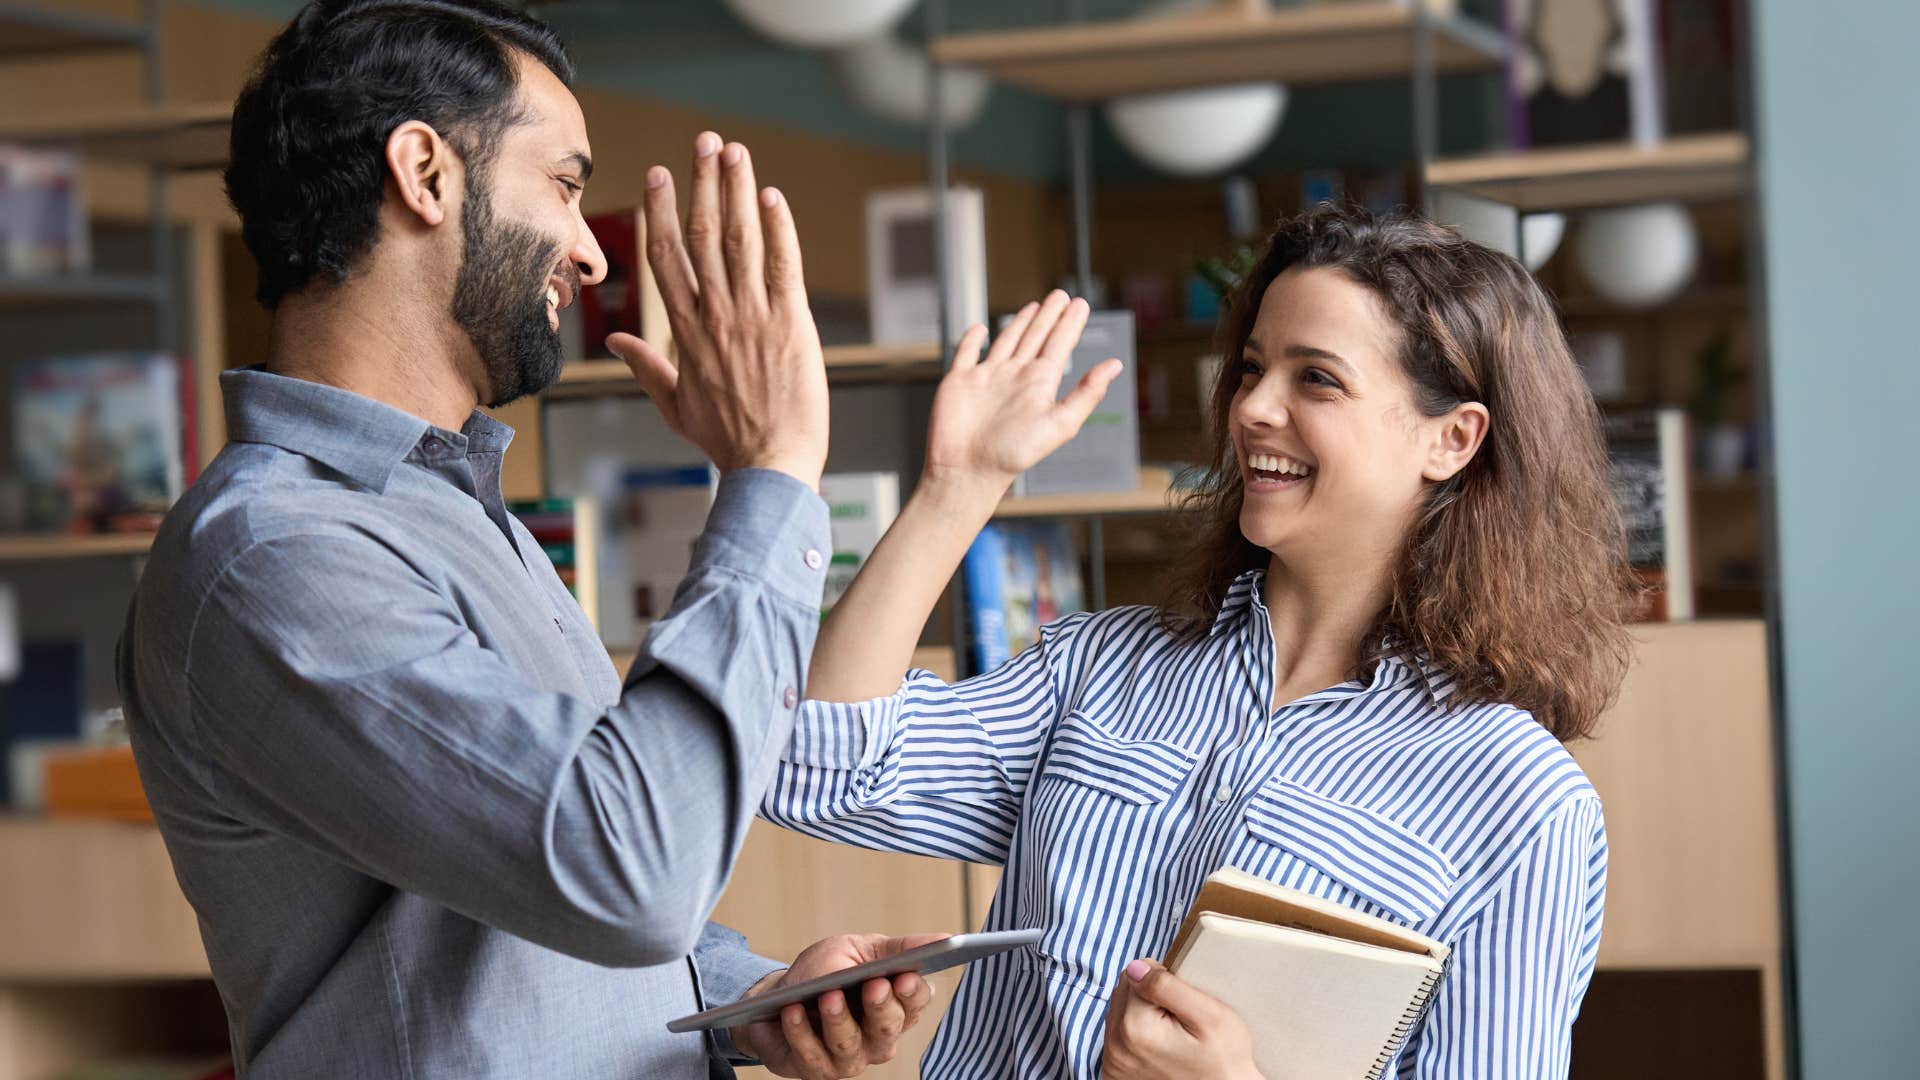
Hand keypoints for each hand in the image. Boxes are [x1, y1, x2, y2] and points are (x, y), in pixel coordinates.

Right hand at [607, 132, 828, 488]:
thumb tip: (619, 342)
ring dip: (736, 191)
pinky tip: (771, 197)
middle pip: (701, 235)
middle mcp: (714, 315)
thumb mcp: (675, 405)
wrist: (769, 466)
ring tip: (735, 151)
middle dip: (702, 183)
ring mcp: (753, 317)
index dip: (660, 211)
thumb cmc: (727, 440)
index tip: (659, 174)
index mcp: (684, 332)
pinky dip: (778, 228)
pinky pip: (783, 265)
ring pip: (740, 240)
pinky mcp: (792, 323)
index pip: (666, 258)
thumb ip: (646, 367)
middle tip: (704, 141)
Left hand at [730, 932, 946, 1078]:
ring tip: (828, 995)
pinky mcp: (818, 1070)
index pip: (916, 1001)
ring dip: (838, 1020)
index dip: (912, 991)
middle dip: (881, 1006)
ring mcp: (850, 1058)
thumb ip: (899, 948)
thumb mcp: (860, 950)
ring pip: (850, 1045)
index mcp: (897, 1004)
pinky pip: (812, 1056)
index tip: (905, 976)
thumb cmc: (825, 971)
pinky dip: (801, 1032)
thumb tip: (947, 938)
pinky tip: (794, 1011)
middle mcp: (880, 1037)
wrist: (776, 998)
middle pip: (889, 1027)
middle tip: (874, 985)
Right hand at [921, 290, 1121, 501]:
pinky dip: (972, 339)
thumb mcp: (1060, 423)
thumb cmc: (1013, 455)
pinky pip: (966, 353)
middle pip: (1036, 337)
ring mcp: (987, 377)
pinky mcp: (959, 381)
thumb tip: (1115, 366)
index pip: (1060, 344)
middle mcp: (1015, 377)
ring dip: (1020, 323)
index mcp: (1039, 384)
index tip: (1081, 303)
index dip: (1070, 323)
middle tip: (1061, 295)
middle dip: (1049, 316)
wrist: (968, 471)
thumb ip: (1086, 393)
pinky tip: (980, 329)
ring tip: (1034, 306)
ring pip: (1007, 340)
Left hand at [1102, 959, 1263, 1079]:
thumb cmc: (1224, 1058)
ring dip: (1140, 1016)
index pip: (1134, 974)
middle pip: (1122, 992)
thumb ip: (1168, 986)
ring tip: (1170, 1036)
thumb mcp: (1210, 1015)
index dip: (1162, 983)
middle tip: (1178, 1022)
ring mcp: (1112, 1064)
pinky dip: (1134, 1036)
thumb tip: (1136, 967)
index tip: (1182, 1006)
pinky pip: (1116, 1036)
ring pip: (1118, 1012)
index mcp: (1135, 1027)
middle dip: (1148, 999)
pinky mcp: (1113, 1073)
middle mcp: (1115, 1047)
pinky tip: (1157, 1048)